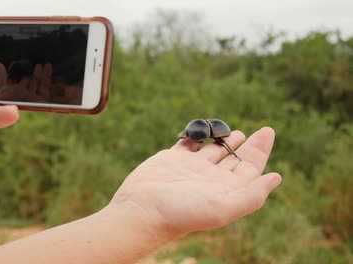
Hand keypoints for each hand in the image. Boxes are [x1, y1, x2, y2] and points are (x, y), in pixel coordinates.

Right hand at [109, 127, 281, 240]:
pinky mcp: (173, 158)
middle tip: (263, 130)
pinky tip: (205, 130)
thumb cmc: (182, 212)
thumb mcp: (223, 206)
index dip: (261, 151)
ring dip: (226, 140)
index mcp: (226, 189)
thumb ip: (251, 194)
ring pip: (213, 150)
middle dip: (249, 145)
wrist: (142, 210)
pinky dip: (198, 135)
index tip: (268, 131)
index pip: (250, 168)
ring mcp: (192, 168)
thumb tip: (276, 177)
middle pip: (236, 158)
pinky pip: (190, 143)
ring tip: (236, 132)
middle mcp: (211, 179)